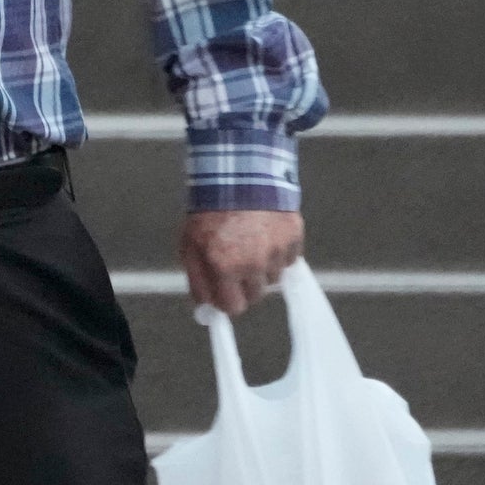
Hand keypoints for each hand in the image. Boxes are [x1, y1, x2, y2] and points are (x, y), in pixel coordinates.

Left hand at [181, 209, 303, 316]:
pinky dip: (279, 252)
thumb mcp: (190, 245)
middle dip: (245, 285)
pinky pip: (289, 260)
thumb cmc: (210, 211)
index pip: (233, 307)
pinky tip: (266, 234)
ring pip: (273, 278)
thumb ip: (198, 281)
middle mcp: (253, 263)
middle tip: (237, 262)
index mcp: (224, 267)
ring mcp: (276, 251)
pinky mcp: (294, 238)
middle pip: (256, 296)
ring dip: (263, 267)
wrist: (238, 174)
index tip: (225, 292)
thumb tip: (206, 310)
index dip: (228, 300)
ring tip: (251, 241)